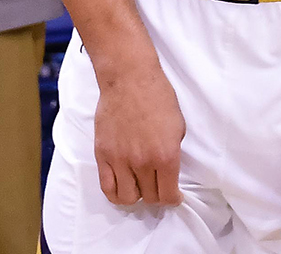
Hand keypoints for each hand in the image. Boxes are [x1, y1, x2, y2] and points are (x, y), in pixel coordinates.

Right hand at [93, 58, 184, 205]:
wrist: (129, 81)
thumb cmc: (159, 97)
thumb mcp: (178, 125)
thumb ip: (172, 151)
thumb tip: (168, 169)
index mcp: (166, 155)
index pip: (168, 193)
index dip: (173, 199)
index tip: (175, 197)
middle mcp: (142, 162)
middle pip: (149, 197)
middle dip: (157, 197)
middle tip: (160, 190)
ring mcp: (120, 160)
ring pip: (126, 197)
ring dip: (136, 196)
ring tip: (141, 188)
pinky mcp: (102, 156)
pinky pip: (107, 187)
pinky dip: (116, 193)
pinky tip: (124, 187)